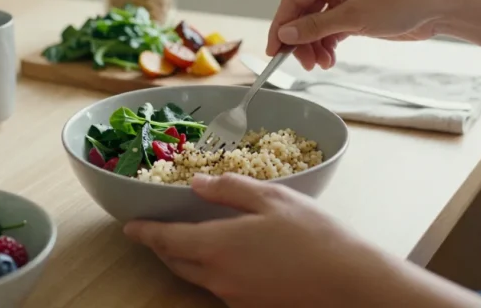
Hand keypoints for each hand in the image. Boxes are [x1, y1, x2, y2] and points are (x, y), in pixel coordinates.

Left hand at [123, 173, 389, 307]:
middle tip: (157, 233)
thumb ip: (230, 190)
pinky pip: (220, 289)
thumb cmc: (314, 235)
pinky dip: (212, 273)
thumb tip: (198, 185)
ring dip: (186, 260)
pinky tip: (230, 260)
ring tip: (189, 242)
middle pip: (176, 263)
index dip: (145, 232)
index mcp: (217, 246)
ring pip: (197, 278)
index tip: (130, 227)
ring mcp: (234, 298)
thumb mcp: (273, 199)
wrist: (350, 285)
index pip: (167, 239)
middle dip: (162, 247)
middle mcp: (218, 277)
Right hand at [266, 0, 446, 70]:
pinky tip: (329, 60)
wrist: (439, 6)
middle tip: (303, 64)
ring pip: (315, 25)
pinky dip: (327, 46)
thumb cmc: (403, 0)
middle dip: (300, 41)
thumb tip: (285, 34)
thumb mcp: (355, 17)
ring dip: (314, 47)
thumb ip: (316, 27)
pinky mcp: (354, 12)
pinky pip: (330, 30)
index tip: (274, 50)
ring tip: (321, 64)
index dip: (281, 26)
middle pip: (302, 14)